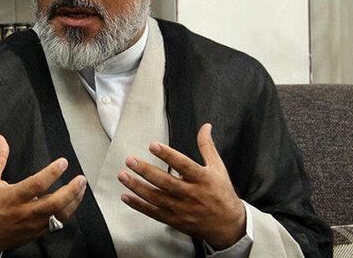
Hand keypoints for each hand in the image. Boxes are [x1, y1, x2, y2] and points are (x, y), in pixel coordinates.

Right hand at [0, 134, 86, 257]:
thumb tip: (0, 139)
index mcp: (12, 197)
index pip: (37, 184)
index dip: (52, 172)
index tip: (63, 162)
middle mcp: (24, 212)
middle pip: (53, 203)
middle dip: (71, 191)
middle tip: (81, 179)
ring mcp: (31, 225)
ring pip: (59, 216)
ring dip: (73, 202)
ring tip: (81, 189)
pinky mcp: (35, 234)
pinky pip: (56, 225)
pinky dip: (66, 213)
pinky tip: (71, 203)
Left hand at [117, 123, 245, 249]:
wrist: (229, 226)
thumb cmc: (222, 193)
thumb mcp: (218, 168)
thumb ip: (207, 146)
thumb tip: (205, 126)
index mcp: (202, 179)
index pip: (183, 165)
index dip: (168, 155)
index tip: (153, 145)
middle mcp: (191, 194)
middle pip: (165, 182)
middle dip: (146, 171)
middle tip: (130, 160)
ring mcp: (182, 209)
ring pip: (156, 198)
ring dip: (137, 187)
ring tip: (123, 175)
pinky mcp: (175, 220)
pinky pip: (154, 213)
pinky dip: (139, 205)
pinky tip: (126, 196)